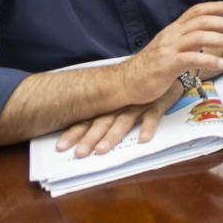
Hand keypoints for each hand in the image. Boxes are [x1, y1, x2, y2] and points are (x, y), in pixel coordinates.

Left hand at [56, 81, 183, 157]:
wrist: (163, 69)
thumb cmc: (140, 91)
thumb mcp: (119, 100)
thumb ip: (105, 116)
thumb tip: (83, 136)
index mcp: (109, 106)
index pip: (88, 120)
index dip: (74, 133)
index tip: (60, 147)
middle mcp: (120, 105)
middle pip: (102, 123)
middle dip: (90, 138)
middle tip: (79, 153)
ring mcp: (138, 105)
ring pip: (123, 121)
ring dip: (112, 135)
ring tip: (102, 149)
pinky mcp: (157, 103)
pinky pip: (152, 115)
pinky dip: (148, 126)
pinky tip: (143, 138)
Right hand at [116, 1, 222, 105]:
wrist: (125, 82)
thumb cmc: (150, 66)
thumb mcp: (169, 47)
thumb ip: (186, 40)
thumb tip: (208, 36)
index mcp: (173, 30)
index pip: (196, 11)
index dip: (216, 6)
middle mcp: (172, 36)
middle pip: (202, 22)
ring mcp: (169, 50)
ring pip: (199, 37)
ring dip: (221, 39)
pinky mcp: (167, 65)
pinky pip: (192, 58)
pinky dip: (210, 59)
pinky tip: (222, 63)